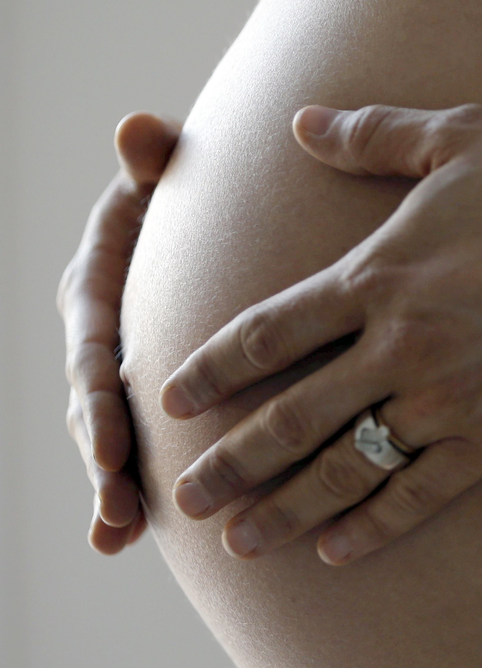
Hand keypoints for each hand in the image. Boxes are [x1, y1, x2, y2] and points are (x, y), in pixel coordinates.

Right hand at [59, 111, 181, 553]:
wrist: (201, 221)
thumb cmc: (185, 194)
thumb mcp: (166, 174)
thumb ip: (153, 159)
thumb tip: (138, 127)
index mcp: (97, 284)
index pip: (93, 346)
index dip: (100, 395)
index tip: (112, 443)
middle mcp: (98, 333)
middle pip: (94, 403)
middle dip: (103, 457)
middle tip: (118, 506)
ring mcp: (117, 368)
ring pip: (108, 432)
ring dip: (111, 483)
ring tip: (118, 531)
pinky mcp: (142, 391)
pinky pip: (131, 443)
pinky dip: (123, 489)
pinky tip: (118, 540)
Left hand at [160, 103, 481, 564]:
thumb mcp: (461, 136)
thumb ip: (375, 134)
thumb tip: (303, 122)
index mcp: (377, 278)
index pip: (269, 334)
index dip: (215, 370)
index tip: (175, 401)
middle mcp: (396, 348)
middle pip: (290, 418)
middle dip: (231, 464)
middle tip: (187, 501)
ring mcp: (445, 401)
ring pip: (344, 468)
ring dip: (285, 509)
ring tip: (242, 547)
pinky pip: (421, 493)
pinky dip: (375, 526)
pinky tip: (338, 552)